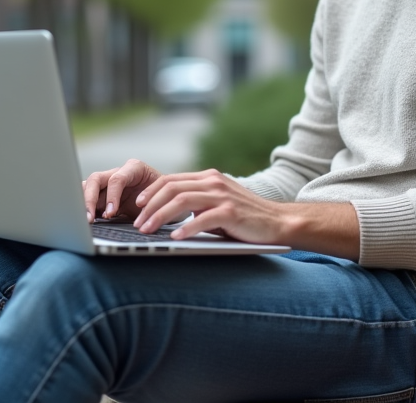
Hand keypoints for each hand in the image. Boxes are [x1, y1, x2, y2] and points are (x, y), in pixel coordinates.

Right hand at [82, 159, 163, 222]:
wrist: (167, 201)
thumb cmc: (166, 198)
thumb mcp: (160, 199)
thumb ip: (149, 204)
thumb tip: (138, 214)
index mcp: (135, 168)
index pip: (117, 179)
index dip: (111, 196)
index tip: (110, 213)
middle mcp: (119, 173)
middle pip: (96, 179)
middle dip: (89, 199)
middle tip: (90, 219)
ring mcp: (109, 184)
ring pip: (88, 186)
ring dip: (83, 202)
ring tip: (86, 220)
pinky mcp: (104, 196)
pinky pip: (88, 198)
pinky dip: (85, 208)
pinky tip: (89, 221)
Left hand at [133, 169, 291, 244]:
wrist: (277, 222)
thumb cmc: (245, 217)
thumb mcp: (218, 202)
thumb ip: (197, 201)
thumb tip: (166, 212)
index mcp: (209, 177)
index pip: (171, 180)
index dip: (151, 192)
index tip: (137, 206)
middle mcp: (213, 182)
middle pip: (171, 188)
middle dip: (150, 206)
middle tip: (138, 223)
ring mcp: (222, 196)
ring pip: (181, 201)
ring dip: (160, 217)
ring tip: (148, 231)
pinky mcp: (230, 212)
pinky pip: (201, 219)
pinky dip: (185, 228)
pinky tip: (175, 237)